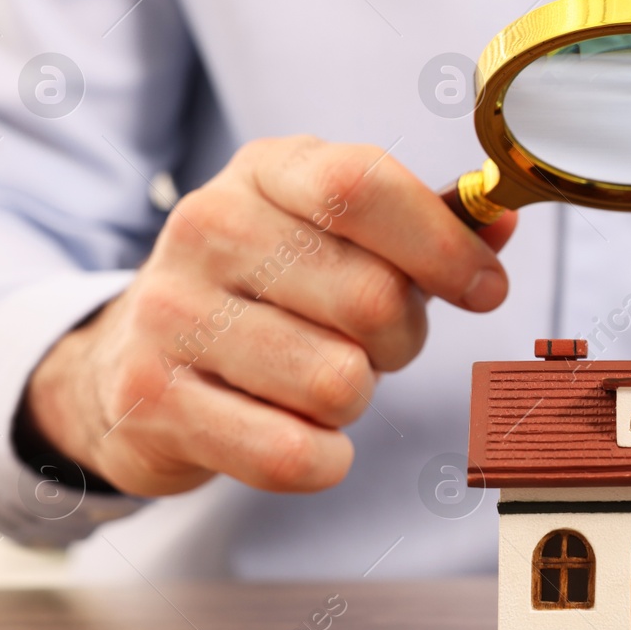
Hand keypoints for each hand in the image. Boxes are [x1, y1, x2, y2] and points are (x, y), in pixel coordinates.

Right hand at [24, 135, 515, 496]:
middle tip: (374, 345)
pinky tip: (299, 435)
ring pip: (337, 382)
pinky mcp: (152, 400)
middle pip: (370, 298)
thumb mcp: (334, 233)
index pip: (364, 186)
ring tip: (319, 378)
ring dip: (355, 398)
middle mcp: (208, 227)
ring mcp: (170, 314)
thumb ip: (423, 227)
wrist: (130, 359)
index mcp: (266, 171)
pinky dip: (322, 458)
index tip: (486, 289)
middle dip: (402, 339)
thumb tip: (499, 222)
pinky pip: (291, 454)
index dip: (443, 246)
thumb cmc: (266, 291)